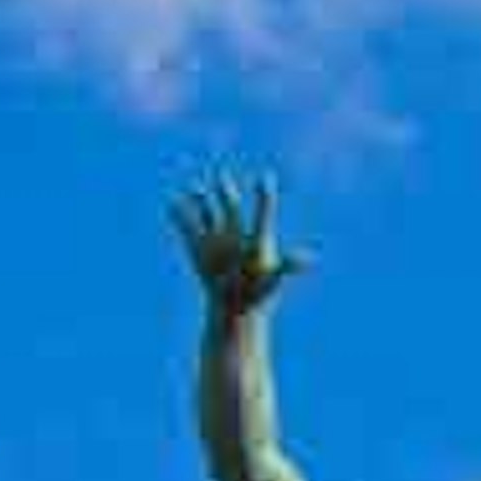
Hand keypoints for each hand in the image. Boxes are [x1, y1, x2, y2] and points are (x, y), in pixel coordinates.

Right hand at [172, 175, 304, 314]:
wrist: (236, 306)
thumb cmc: (260, 292)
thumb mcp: (274, 278)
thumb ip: (289, 266)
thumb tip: (309, 259)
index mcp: (258, 238)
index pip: (262, 214)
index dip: (264, 196)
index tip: (266, 176)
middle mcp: (238, 233)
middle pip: (231, 206)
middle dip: (226, 191)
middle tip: (223, 174)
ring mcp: (217, 239)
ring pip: (207, 212)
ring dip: (200, 198)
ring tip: (195, 184)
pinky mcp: (199, 248)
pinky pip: (187, 227)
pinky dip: (179, 216)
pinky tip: (171, 202)